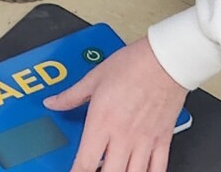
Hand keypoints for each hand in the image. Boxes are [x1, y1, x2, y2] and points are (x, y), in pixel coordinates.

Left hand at [45, 37, 188, 171]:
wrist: (166, 59)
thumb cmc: (134, 65)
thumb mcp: (94, 78)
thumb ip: (71, 96)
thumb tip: (53, 102)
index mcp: (102, 122)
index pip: (85, 163)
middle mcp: (123, 135)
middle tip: (95, 170)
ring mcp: (144, 140)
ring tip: (114, 170)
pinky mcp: (163, 139)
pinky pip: (158, 168)